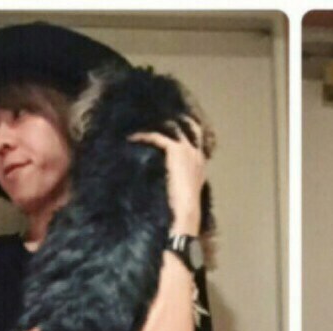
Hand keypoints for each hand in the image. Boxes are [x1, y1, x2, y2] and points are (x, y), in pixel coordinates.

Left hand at [131, 117, 204, 233]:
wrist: (186, 211)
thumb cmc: (184, 209)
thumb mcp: (185, 191)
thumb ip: (179, 180)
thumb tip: (168, 181)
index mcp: (200, 164)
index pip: (197, 140)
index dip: (186, 132)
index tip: (172, 129)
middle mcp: (197, 153)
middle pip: (190, 126)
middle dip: (177, 120)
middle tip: (158, 117)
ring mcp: (188, 150)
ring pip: (173, 127)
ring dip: (157, 125)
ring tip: (142, 126)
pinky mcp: (175, 149)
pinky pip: (157, 137)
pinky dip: (144, 137)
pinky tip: (132, 139)